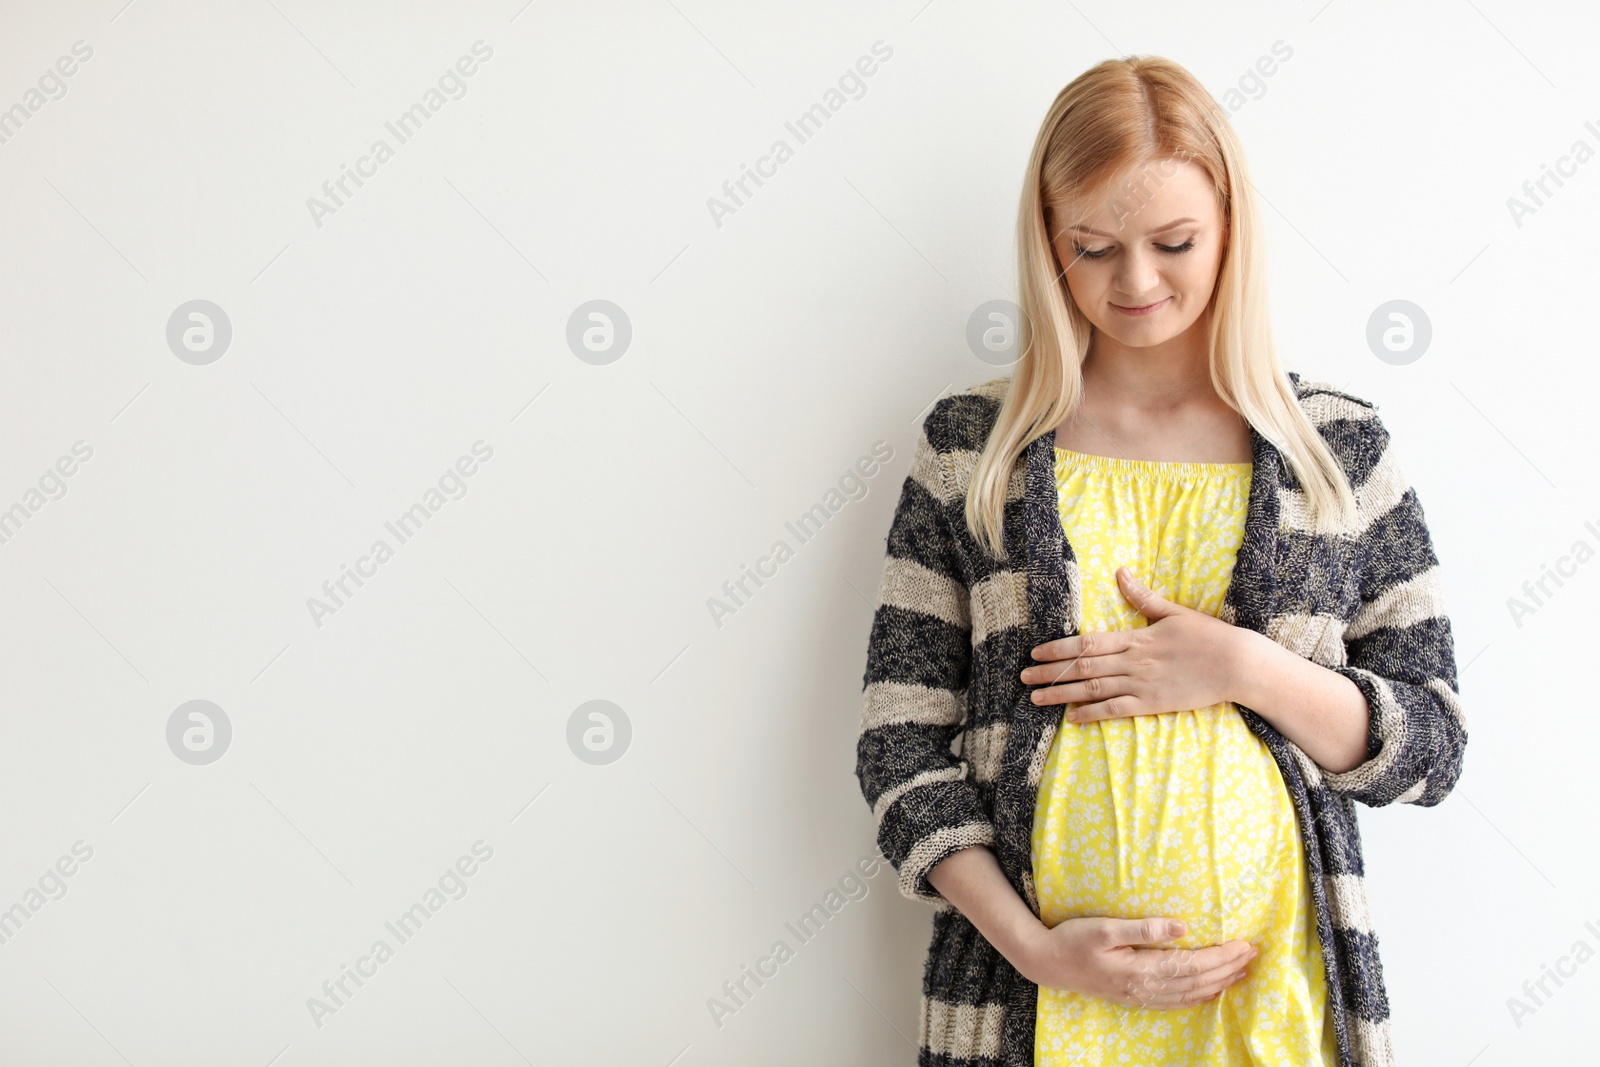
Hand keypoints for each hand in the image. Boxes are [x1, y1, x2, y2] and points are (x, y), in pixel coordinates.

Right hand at [1019, 915, 1257, 1008]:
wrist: (1047, 963)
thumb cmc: (1073, 939)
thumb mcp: (1105, 927)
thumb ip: (1144, 928)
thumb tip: (1182, 927)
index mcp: (1140, 970)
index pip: (1192, 965)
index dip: (1220, 957)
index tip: (1244, 944)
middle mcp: (1144, 988)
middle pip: (1196, 982)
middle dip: (1227, 969)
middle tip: (1252, 954)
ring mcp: (1139, 996)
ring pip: (1189, 995)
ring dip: (1218, 984)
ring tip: (1241, 972)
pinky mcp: (1134, 997)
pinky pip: (1175, 1002)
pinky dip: (1198, 997)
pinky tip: (1209, 991)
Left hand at [1020, 566, 1242, 722]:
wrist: (1238, 664)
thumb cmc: (1208, 636)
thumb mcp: (1173, 612)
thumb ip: (1142, 597)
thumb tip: (1121, 573)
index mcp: (1135, 638)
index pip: (1088, 642)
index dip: (1059, 648)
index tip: (1036, 652)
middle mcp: (1133, 662)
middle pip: (1083, 667)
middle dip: (1050, 672)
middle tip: (1023, 676)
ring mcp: (1142, 685)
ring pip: (1093, 689)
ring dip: (1062, 694)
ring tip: (1036, 698)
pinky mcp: (1153, 705)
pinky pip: (1116, 710)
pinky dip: (1092, 714)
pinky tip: (1072, 718)